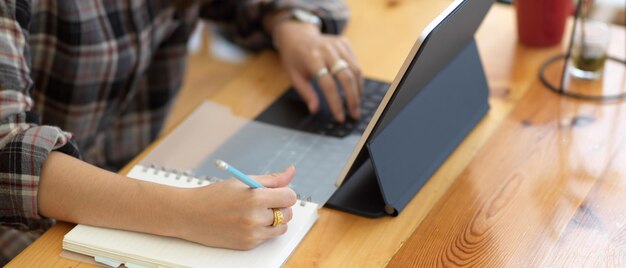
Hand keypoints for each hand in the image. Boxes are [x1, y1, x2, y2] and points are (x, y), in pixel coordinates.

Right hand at [175, 166, 296, 248]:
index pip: (290, 196)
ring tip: (257, 212)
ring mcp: (252, 234)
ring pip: (281, 228)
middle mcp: (255, 218)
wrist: (189, 215)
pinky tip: (247, 222)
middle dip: (280, 206)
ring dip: (274, 220)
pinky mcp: (247, 245)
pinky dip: (262, 230)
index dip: (285, 193)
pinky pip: (267, 237)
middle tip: (264, 201)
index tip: (278, 192)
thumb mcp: (242, 182)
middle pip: (288, 213)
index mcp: (255, 198)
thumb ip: (271, 179)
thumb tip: (291, 171)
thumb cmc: (214, 196)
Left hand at [273, 22, 363, 122]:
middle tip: (354, 114)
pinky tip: (356, 90)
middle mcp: (326, 49)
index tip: (340, 117)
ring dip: (358, 90)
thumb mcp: (294, 76)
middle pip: (346, 77)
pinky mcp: (344, 42)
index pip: (328, 84)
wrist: (297, 34)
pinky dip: (358, 78)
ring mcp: (337, 44)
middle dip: (352, 99)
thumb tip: (315, 110)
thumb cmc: (294, 58)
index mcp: (311, 58)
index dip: (335, 103)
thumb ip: (305, 93)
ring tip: (356, 105)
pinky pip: (355, 62)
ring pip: (355, 70)